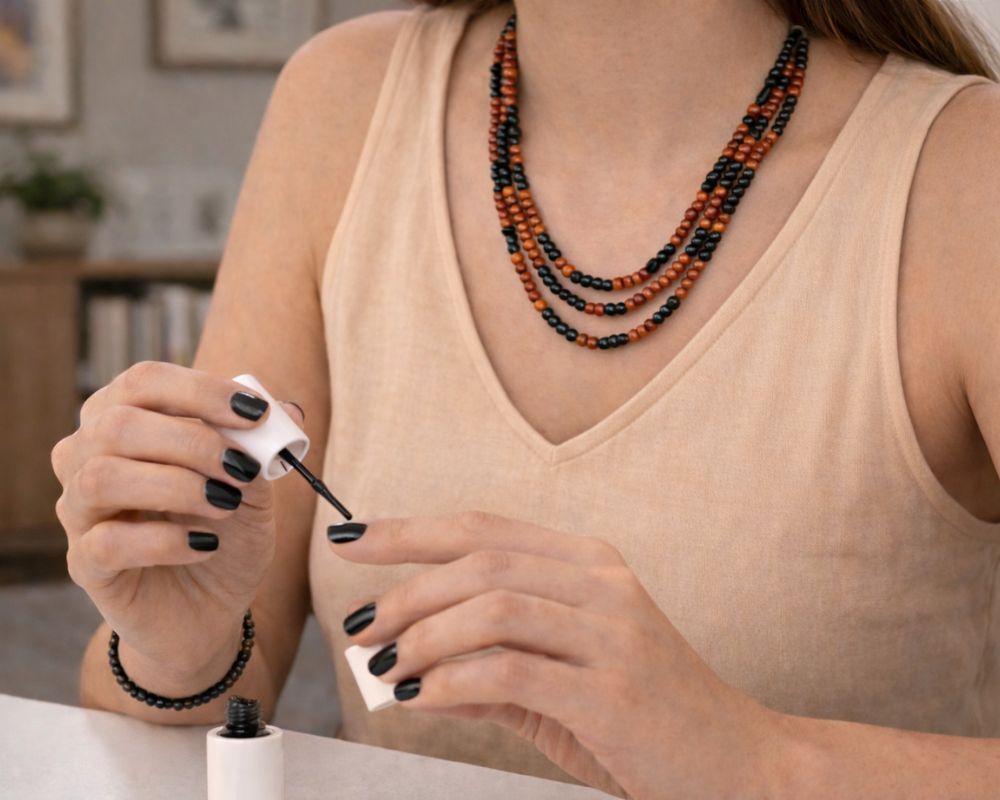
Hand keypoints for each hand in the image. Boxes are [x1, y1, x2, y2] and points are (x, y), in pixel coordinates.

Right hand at [52, 362, 302, 678]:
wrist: (212, 606)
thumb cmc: (224, 528)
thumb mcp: (253, 483)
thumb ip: (261, 445)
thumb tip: (288, 412)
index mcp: (124, 419)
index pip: (144, 381)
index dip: (200, 391)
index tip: (255, 413)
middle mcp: (87, 457)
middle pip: (117, 423)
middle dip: (192, 442)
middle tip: (241, 470)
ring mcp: (79, 510)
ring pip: (102, 477)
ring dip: (177, 486)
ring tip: (226, 505)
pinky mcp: (85, 564)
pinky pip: (107, 542)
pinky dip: (166, 541)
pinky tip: (206, 546)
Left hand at [330, 511, 784, 799]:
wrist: (741, 767)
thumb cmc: (650, 719)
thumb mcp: (563, 680)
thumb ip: (493, 664)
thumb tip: (409, 664)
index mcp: (591, 566)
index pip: (485, 527)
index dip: (411, 529)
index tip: (353, 538)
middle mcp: (604, 584)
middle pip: (480, 561)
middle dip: (405, 590)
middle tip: (361, 625)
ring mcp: (613, 633)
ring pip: (491, 606)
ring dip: (421, 635)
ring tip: (384, 666)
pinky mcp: (613, 690)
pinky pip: (511, 671)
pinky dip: (451, 681)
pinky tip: (420, 698)